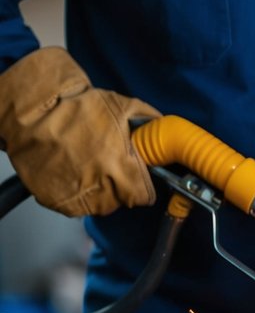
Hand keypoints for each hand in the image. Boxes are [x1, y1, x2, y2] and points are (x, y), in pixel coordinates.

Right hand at [0, 48, 158, 215]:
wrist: (33, 110)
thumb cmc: (77, 107)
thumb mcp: (124, 108)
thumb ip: (149, 124)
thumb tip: (165, 131)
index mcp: (122, 168)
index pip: (143, 196)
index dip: (141, 186)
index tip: (136, 179)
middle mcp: (101, 187)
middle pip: (120, 201)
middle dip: (119, 186)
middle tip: (106, 165)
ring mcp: (77, 196)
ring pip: (98, 206)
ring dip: (96, 191)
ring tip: (85, 166)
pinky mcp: (55, 200)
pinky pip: (72, 205)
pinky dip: (73, 193)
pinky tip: (69, 171)